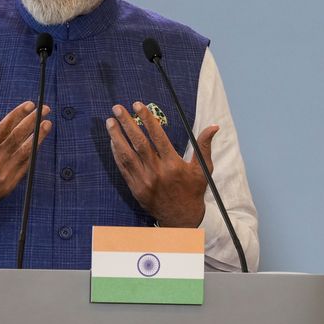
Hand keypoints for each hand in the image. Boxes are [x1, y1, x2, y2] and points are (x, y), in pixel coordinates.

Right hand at [0, 98, 51, 228]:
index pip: (4, 128)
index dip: (18, 115)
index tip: (29, 104)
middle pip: (18, 137)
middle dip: (32, 121)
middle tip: (45, 108)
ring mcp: (5, 176)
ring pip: (25, 152)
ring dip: (38, 137)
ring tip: (47, 124)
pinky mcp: (9, 186)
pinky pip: (24, 166)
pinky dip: (32, 154)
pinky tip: (37, 144)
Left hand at [106, 102, 218, 227]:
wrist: (181, 218)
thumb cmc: (193, 190)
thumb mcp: (203, 169)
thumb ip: (204, 146)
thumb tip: (214, 126)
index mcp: (173, 164)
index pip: (158, 136)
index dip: (147, 119)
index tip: (138, 105)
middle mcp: (157, 171)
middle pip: (139, 142)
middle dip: (127, 123)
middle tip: (117, 108)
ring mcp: (144, 180)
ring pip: (127, 154)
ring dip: (116, 136)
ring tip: (110, 122)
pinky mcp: (135, 187)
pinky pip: (122, 167)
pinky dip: (116, 153)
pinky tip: (112, 141)